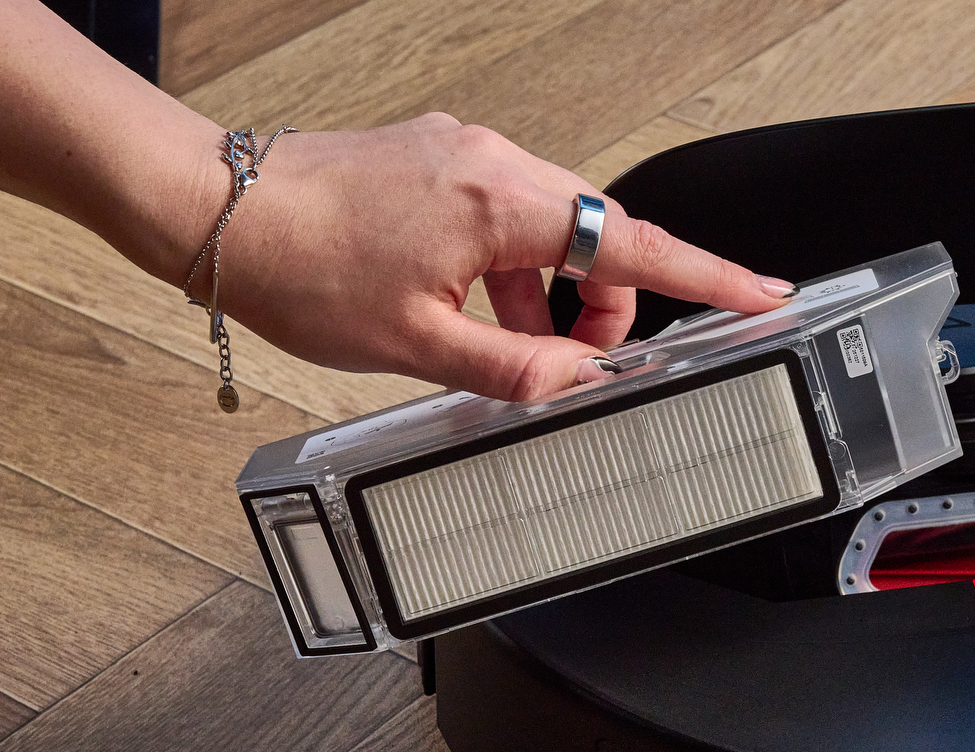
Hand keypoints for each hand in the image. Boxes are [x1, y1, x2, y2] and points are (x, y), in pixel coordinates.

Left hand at [204, 114, 795, 400]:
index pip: (630, 245)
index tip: (762, 293)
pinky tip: (474, 308)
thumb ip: (512, 366)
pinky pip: (506, 213)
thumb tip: (578, 376)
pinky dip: (512, 266)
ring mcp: (462, 152)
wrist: (212, 207)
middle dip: (607, 301)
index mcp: (496, 204)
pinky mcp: (437, 156)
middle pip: (596, 234)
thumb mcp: (413, 345)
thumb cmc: (295, 265)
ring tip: (509, 342)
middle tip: (585, 359)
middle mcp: (490, 162)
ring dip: (553, 288)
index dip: (707, 276)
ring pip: (551, 226)